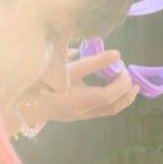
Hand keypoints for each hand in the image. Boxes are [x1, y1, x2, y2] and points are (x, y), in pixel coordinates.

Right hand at [20, 50, 138, 124]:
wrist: (27, 106)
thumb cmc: (39, 80)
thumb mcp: (50, 61)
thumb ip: (67, 52)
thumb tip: (86, 46)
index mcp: (60, 81)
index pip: (83, 70)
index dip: (101, 60)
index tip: (117, 53)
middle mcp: (71, 99)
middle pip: (105, 96)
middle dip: (122, 82)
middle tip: (125, 69)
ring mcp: (78, 112)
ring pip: (109, 107)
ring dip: (126, 96)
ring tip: (135, 86)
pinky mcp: (82, 117)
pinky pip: (106, 111)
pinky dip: (119, 102)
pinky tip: (126, 94)